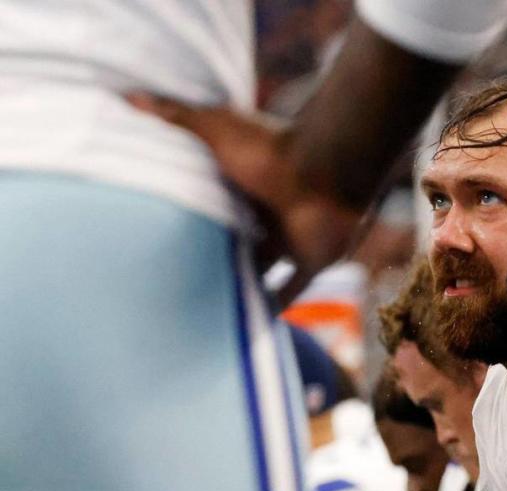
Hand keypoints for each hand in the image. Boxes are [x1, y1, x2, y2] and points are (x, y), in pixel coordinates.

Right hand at [127, 93, 362, 305]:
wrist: (325, 174)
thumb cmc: (268, 150)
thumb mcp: (214, 128)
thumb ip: (176, 118)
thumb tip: (129, 97)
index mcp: (242, 181)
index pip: (210, 199)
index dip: (188, 210)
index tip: (156, 229)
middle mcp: (264, 211)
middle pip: (232, 236)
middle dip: (209, 251)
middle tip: (172, 276)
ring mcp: (288, 237)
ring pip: (258, 266)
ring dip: (238, 281)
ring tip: (201, 306)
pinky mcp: (309, 261)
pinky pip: (291, 289)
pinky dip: (274, 305)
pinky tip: (250, 324)